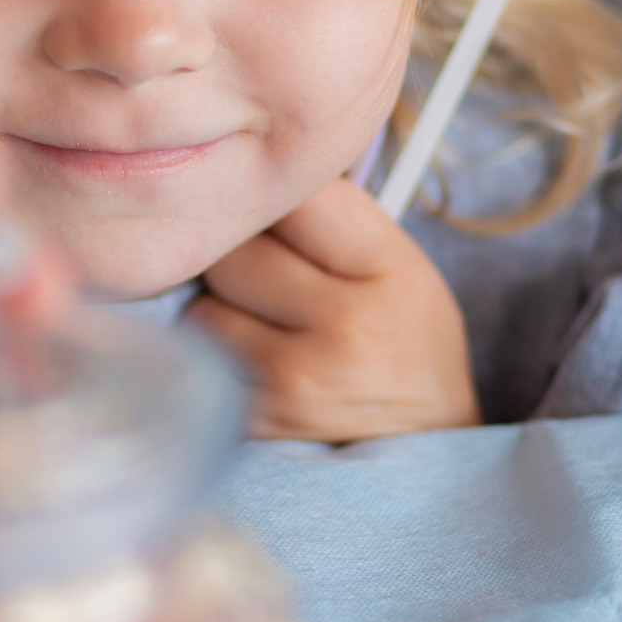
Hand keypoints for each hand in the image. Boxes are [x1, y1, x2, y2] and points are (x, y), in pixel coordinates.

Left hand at [186, 178, 477, 441]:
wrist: (423, 446)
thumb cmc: (402, 341)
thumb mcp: (399, 266)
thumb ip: (329, 219)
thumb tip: (237, 175)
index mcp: (388, 271)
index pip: (294, 197)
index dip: (272, 198)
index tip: (277, 215)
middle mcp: (344, 326)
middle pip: (233, 251)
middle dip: (239, 258)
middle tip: (268, 278)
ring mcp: (293, 381)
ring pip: (202, 307)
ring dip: (219, 311)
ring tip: (262, 326)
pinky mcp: (255, 423)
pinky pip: (198, 362)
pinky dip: (212, 358)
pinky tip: (252, 365)